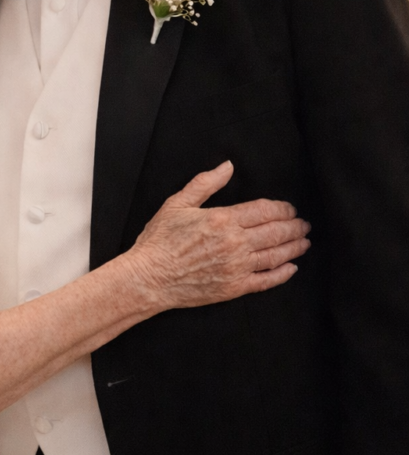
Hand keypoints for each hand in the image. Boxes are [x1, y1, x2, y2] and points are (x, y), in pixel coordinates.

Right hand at [128, 161, 310, 311]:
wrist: (149, 277)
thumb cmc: (159, 240)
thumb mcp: (177, 204)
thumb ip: (205, 183)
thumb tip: (227, 166)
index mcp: (222, 219)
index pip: (264, 210)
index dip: (282, 208)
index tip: (289, 209)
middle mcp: (234, 243)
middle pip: (276, 232)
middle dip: (294, 227)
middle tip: (304, 224)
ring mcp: (237, 267)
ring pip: (276, 255)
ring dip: (294, 247)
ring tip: (304, 242)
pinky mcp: (235, 288)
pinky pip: (267, 281)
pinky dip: (283, 274)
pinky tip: (292, 267)